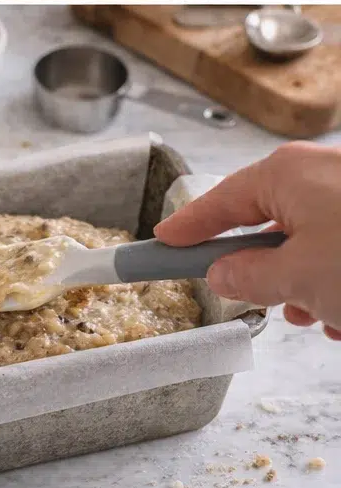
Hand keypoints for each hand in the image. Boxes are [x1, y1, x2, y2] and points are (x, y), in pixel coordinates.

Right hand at [154, 142, 340, 336]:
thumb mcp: (299, 276)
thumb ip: (250, 277)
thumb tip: (223, 275)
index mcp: (287, 173)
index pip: (219, 202)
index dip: (188, 226)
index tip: (164, 240)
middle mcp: (318, 174)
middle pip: (266, 227)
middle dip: (266, 272)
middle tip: (256, 298)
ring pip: (306, 245)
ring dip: (305, 287)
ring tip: (319, 313)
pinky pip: (336, 250)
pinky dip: (333, 282)